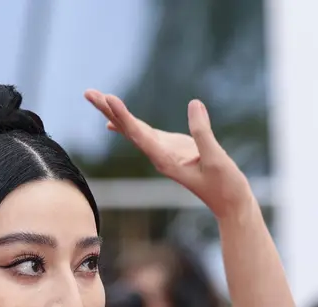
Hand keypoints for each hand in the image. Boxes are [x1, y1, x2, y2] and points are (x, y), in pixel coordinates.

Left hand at [84, 90, 250, 217]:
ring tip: (95, 96)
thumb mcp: (215, 159)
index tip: (109, 99)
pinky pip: (144, 132)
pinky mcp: (172, 148)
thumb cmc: (224, 185)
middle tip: (88, 93)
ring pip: (133, 129)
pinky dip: (128, 122)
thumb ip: (203, 133)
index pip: (139, 135)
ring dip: (114, 113)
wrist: (230, 202)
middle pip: (128, 130)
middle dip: (108, 110)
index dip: (123, 116)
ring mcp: (163, 152)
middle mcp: (158, 156)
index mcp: (166, 160)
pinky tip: (113, 117)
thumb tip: (194, 104)